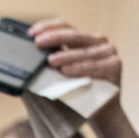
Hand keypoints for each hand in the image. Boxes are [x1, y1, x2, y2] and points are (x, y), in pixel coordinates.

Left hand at [30, 18, 138, 137]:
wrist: (100, 111)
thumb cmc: (76, 91)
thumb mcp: (60, 75)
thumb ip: (48, 65)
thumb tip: (23, 62)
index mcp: (83, 39)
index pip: (65, 26)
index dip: (48, 27)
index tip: (31, 33)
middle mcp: (98, 42)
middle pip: (74, 35)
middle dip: (55, 38)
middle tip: (38, 42)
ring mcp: (109, 53)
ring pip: (84, 52)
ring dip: (66, 56)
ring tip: (50, 61)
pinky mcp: (115, 66)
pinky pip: (95, 66)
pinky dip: (80, 68)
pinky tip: (67, 71)